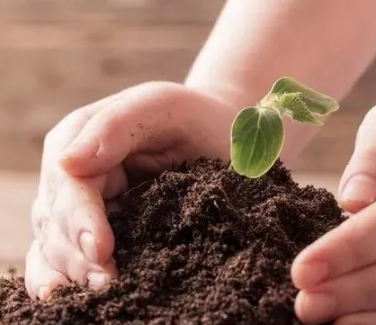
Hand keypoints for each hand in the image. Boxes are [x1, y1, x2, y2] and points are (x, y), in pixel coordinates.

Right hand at [25, 82, 234, 298]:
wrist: (217, 133)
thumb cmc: (192, 117)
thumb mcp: (158, 107)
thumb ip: (114, 128)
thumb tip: (65, 162)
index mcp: (80, 139)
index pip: (70, 186)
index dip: (80, 220)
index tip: (102, 249)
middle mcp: (74, 174)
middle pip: (57, 221)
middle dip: (78, 255)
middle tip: (108, 283)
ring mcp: (85, 202)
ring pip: (56, 243)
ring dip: (71, 272)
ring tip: (100, 293)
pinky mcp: (100, 225)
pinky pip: (67, 254)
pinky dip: (63, 275)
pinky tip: (68, 295)